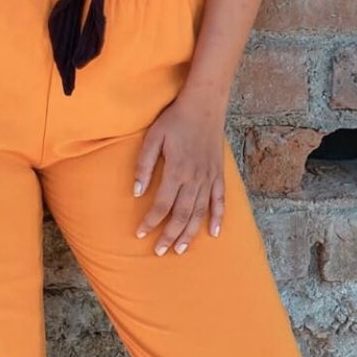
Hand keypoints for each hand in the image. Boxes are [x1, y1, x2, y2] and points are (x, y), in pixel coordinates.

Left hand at [132, 95, 226, 255]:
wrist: (204, 105)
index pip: (161, 205)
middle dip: (169, 235)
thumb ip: (144, 165)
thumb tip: (136, 191)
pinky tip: (213, 233)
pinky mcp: (218, 174)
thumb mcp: (153, 138)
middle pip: (181, 215)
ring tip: (180, 249)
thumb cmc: (175, 119)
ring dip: (189, 233)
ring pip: (199, 213)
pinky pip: (220, 200)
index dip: (150, 222)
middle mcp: (194, 179)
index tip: (140, 234)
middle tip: (160, 252)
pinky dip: (218, 218)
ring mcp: (209, 178)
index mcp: (176, 171)